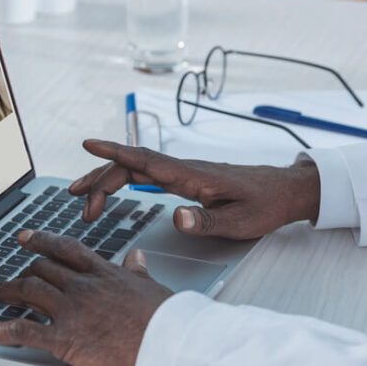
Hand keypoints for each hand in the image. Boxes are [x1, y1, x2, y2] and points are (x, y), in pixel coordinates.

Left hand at [0, 230, 172, 365]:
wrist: (168, 344)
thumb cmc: (165, 322)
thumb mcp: (152, 289)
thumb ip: (137, 274)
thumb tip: (136, 259)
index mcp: (104, 273)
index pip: (66, 249)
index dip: (41, 241)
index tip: (26, 238)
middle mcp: (82, 286)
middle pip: (41, 269)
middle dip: (19, 272)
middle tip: (3, 277)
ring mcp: (70, 310)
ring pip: (27, 290)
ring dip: (3, 291)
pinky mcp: (63, 337)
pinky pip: (19, 330)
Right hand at [69, 139, 319, 239]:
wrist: (285, 191)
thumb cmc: (265, 205)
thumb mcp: (241, 220)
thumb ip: (207, 221)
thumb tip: (176, 219)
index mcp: (191, 176)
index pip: (145, 160)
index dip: (114, 153)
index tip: (88, 144)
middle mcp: (182, 170)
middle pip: (130, 166)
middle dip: (100, 181)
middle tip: (80, 207)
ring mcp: (182, 174)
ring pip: (135, 170)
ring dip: (106, 181)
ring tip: (82, 198)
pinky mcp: (184, 180)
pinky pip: (145, 175)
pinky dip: (122, 181)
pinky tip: (112, 190)